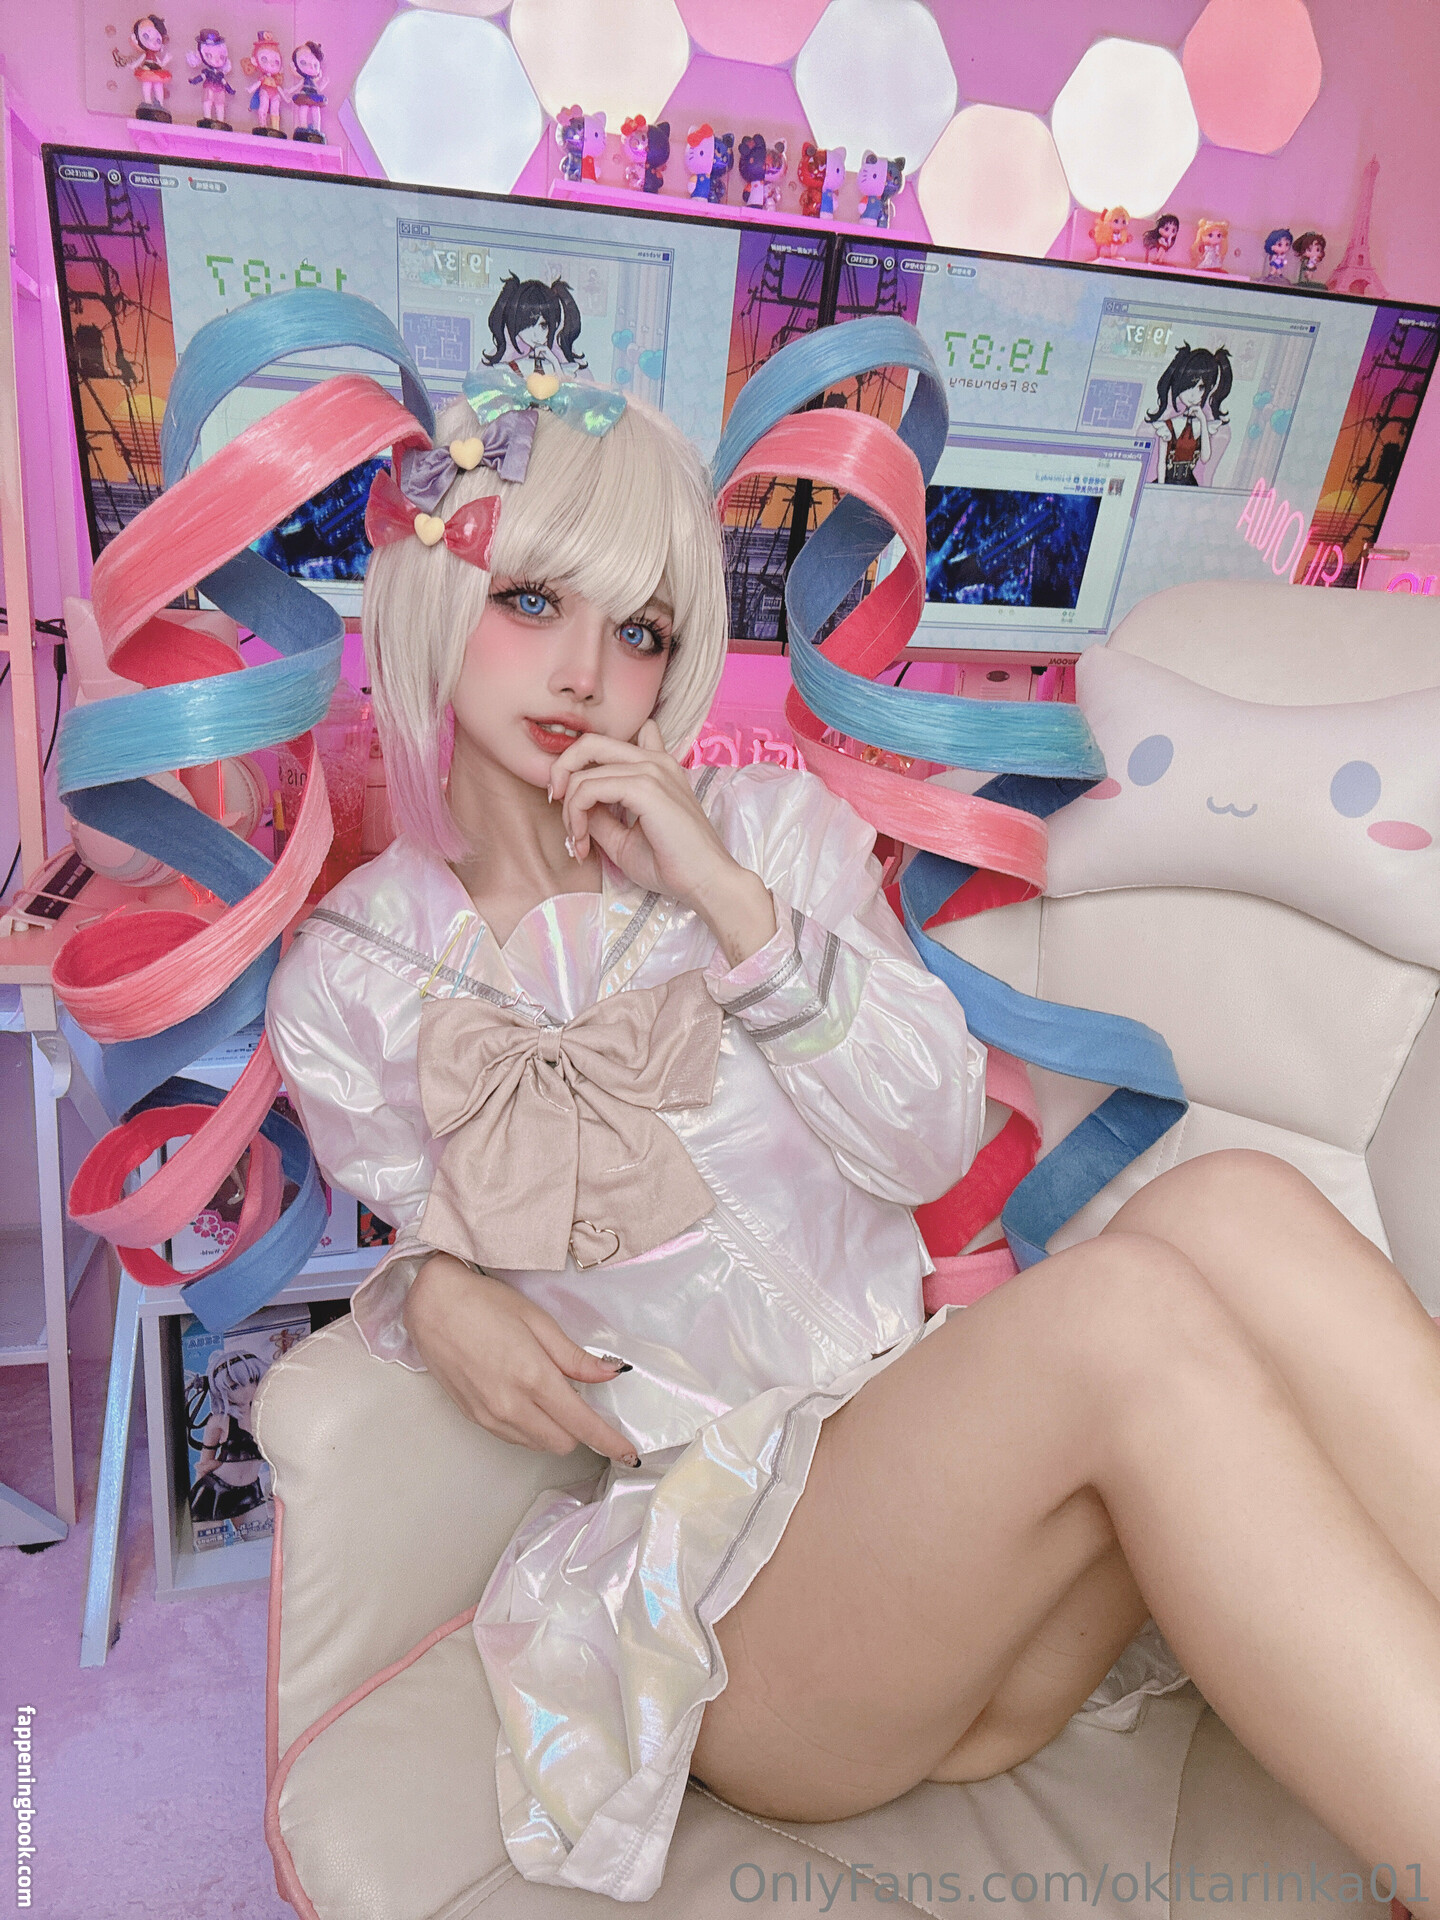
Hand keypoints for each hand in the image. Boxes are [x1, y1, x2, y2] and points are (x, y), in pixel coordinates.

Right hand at [402, 1254, 639, 1463]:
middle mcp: (511, 1405)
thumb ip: (574, 1356)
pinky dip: (531, 1427)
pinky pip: (515, 1437)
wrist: (432, 1306)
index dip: (610, 1442)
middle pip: (563, 1442)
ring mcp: (490, 1416)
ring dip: (555, 1429)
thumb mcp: (538, 1321)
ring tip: (548, 1391)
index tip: (629, 1454)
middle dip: (580, 1429)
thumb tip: (610, 1374)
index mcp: (533, 1377)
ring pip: (538, 1444)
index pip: (582, 1424)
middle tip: (579, 1396)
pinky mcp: (475, 1418)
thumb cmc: (484, 1303)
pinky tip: (526, 1398)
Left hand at [549, 721, 776, 965]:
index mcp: (654, 766)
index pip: (606, 746)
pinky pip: (590, 789)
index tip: (573, 807)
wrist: (706, 882)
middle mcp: (654, 761)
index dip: (578, 769)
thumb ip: (600, 814)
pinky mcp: (645, 788)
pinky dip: (577, 816)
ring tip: (578, 842)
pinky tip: (583, 842)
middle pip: (589, 743)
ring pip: (583, 774)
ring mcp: (651, 771)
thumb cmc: (671, 864)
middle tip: (558, 808)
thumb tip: (573, 804)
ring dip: (570, 810)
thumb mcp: (623, 837)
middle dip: (561, 773)